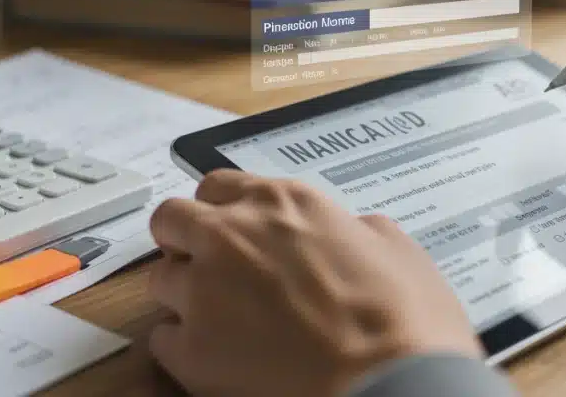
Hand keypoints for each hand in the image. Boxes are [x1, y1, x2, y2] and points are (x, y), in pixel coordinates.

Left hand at [146, 170, 480, 396]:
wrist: (391, 382)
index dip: (222, 211)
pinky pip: (162, 341)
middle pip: (171, 220)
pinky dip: (183, 348)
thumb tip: (348, 234)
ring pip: (160, 279)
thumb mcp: (393, 247)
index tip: (232, 230)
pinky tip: (216, 359)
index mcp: (283, 203)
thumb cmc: (405, 318)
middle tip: (209, 267)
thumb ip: (353, 229)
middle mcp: (232, 236)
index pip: (217, 187)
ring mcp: (205, 293)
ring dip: (184, 295)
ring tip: (220, 320)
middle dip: (184, 240)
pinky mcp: (192, 352)